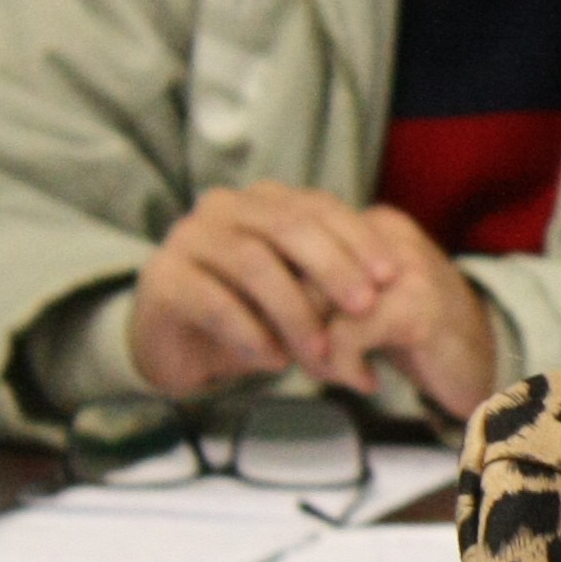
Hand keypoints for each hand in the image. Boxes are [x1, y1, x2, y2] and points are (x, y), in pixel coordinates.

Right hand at [129, 186, 498, 420]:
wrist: (176, 345)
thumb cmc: (249, 313)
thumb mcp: (298, 293)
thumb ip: (333, 281)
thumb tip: (397, 288)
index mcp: (261, 201)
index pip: (317, 207)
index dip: (357, 238)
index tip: (391, 273)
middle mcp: (223, 209)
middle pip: (287, 227)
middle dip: (333, 267)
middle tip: (365, 307)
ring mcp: (188, 239)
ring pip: (252, 263)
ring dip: (294, 310)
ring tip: (321, 351)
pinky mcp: (163, 279)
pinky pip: (213, 300)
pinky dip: (250, 332)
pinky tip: (274, 360)